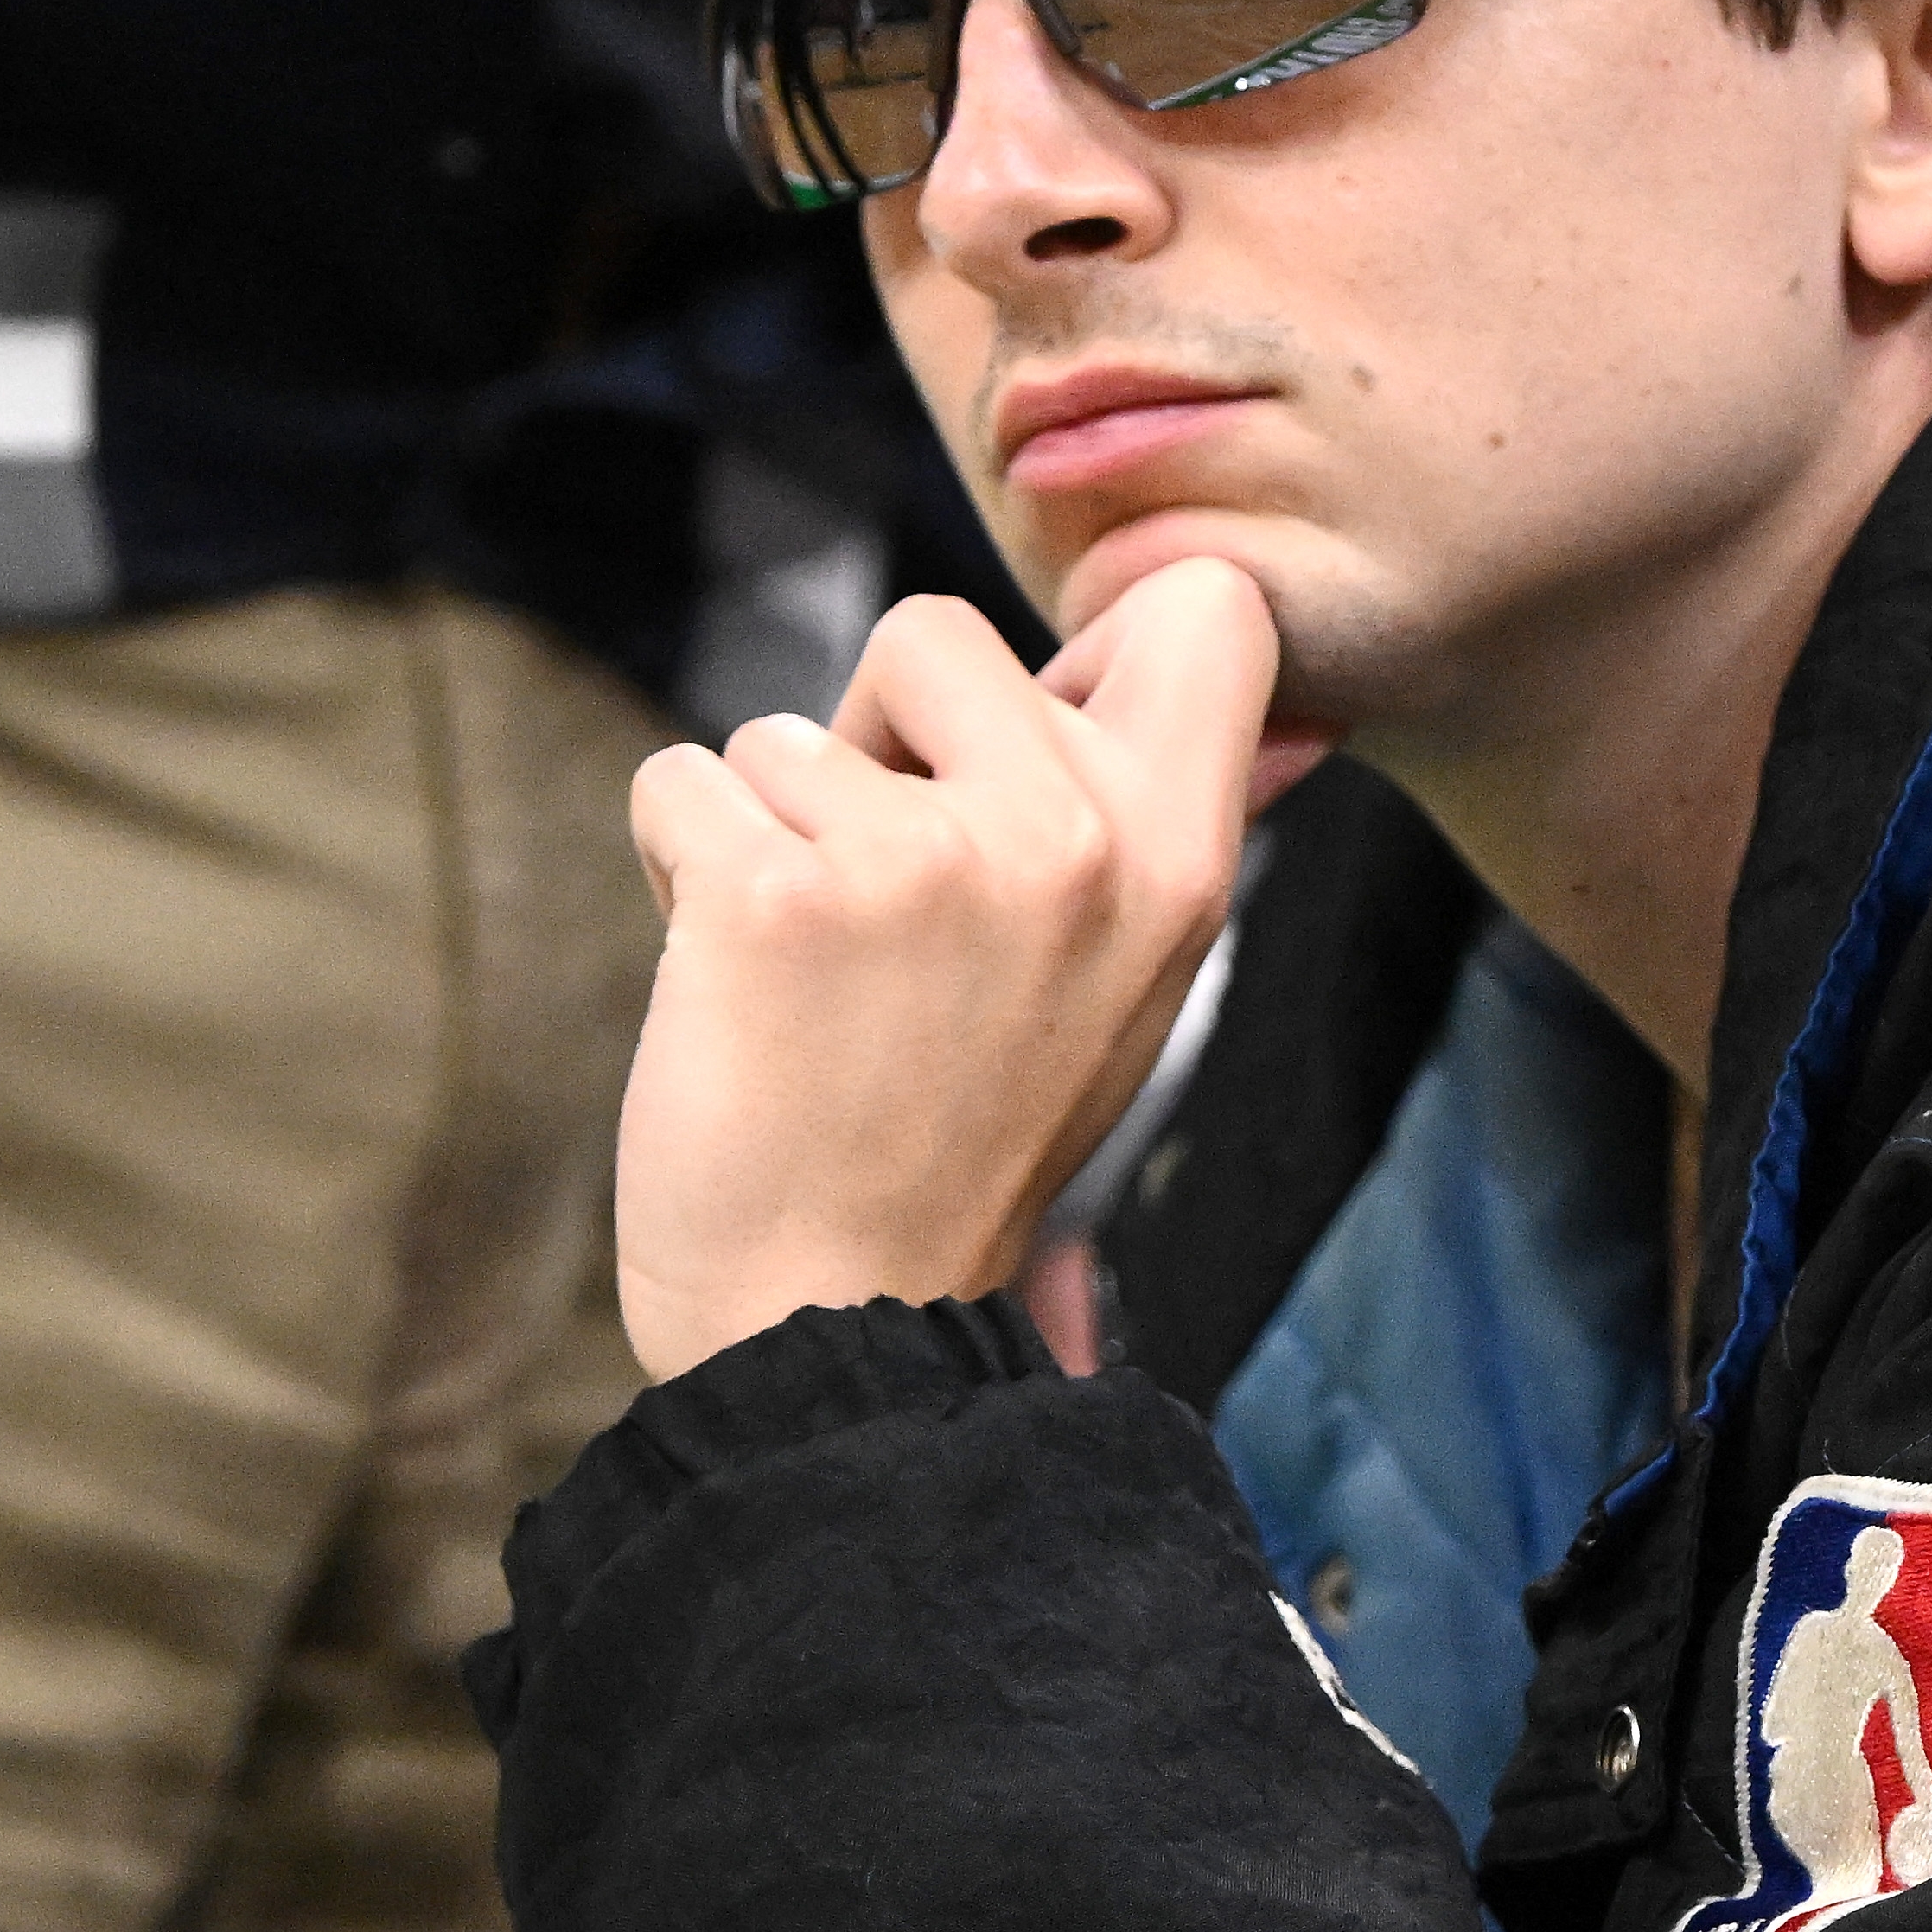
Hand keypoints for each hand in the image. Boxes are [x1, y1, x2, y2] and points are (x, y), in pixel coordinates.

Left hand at [610, 563, 1284, 1381]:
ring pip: (782, 730)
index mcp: (1176, 858)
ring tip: (811, 978)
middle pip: (933, 634)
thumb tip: (1256, 694)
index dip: (1090, 638)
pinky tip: (728, 983)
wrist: (836, 1326)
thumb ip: (1152, 826)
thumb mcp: (1126, 983)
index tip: (1030, 731)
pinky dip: (675, 867)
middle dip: (872, 739)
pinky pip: (677, 781)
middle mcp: (1069, 838)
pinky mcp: (770, 895)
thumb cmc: (961, 1143)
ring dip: (766, 833)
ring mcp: (919, 860)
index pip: (1206, 605)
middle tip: (885, 901)